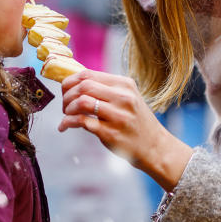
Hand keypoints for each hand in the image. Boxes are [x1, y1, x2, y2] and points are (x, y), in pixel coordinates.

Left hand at [60, 70, 193, 191]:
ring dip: (67, 109)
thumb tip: (74, 82)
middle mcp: (123, 98)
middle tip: (65, 106)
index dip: (70, 81)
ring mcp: (118, 116)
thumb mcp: (127, 98)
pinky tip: (65, 126)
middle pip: (83, 86)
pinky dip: (68, 122)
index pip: (88, 74)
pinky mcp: (111, 133)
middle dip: (67, 95)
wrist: (155, 147)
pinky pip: (82, 122)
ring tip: (66, 116)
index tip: (65, 91)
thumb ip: (105, 89)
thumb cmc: (136, 122)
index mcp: (125, 85)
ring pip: (82, 102)